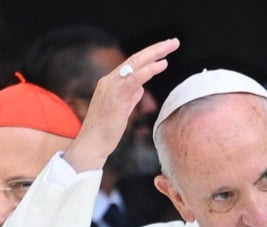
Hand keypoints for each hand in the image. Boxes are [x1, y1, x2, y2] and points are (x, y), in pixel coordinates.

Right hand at [63, 38, 179, 173]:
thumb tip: (140, 89)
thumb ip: (130, 98)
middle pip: (136, 59)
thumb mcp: (121, 111)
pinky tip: (161, 64)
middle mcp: (110, 81)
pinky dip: (148, 70)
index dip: (150, 56)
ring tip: (171, 46)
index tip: (166, 51)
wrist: (92, 144)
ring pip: (135, 64)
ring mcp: (111, 87)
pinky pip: (134, 78)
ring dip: (155, 54)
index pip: (133, 65)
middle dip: (156, 49)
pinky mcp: (116, 96)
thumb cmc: (106, 131)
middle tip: (174, 42)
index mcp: (111, 83)